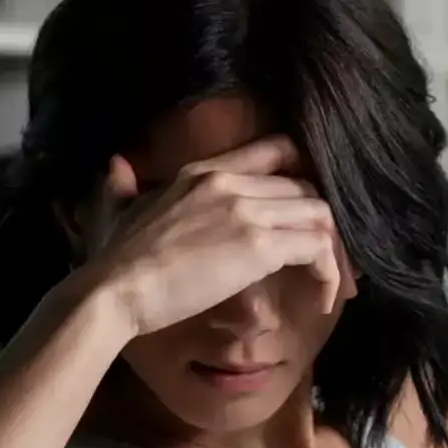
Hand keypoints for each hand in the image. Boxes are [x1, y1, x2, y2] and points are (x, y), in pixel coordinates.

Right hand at [83, 136, 353, 338]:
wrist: (114, 291)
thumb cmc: (113, 261)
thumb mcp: (116, 210)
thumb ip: (121, 187)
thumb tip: (114, 166)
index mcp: (203, 171)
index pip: (278, 149)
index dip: (307, 178)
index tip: (313, 215)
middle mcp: (230, 181)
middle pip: (307, 190)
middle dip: (325, 226)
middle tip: (329, 260)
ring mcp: (247, 209)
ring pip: (321, 216)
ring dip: (335, 251)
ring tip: (332, 283)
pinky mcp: (259, 244)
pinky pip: (318, 248)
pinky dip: (330, 274)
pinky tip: (322, 298)